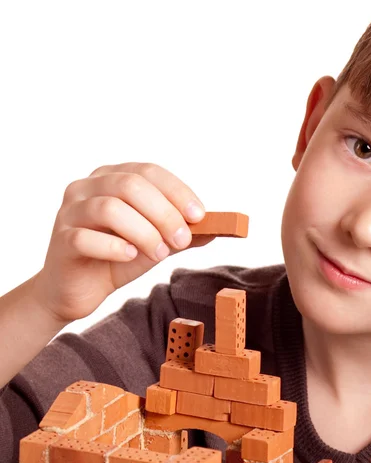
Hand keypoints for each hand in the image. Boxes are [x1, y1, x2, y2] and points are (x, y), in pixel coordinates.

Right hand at [31, 162, 214, 323]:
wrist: (77, 289)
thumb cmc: (116, 259)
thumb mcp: (155, 244)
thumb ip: (180, 234)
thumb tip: (216, 227)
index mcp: (111, 178)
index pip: (148, 171)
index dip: (177, 191)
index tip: (199, 215)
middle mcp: (87, 187)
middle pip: (130, 186)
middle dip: (164, 213)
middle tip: (182, 240)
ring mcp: (70, 212)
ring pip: (109, 208)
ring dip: (143, 232)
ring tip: (159, 253)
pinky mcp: (61, 241)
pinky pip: (86, 238)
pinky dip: (114, 247)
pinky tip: (129, 256)